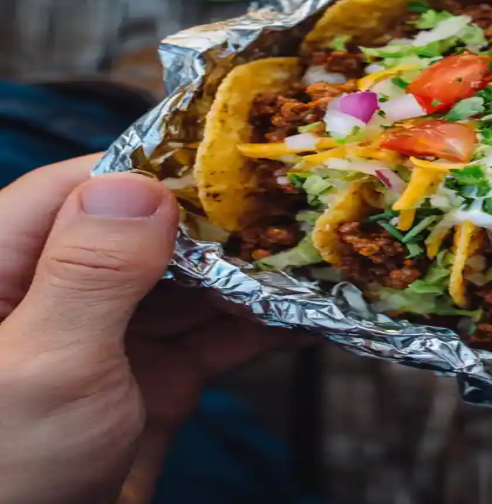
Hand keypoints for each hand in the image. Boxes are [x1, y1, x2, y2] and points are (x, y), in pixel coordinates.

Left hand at [0, 158, 299, 503]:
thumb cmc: (4, 476)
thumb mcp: (45, 366)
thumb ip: (91, 272)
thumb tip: (139, 183)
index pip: (78, 190)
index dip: (155, 171)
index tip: (233, 160)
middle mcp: (53, 298)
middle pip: (146, 234)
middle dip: (221, 221)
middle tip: (299, 206)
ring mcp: (104, 344)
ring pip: (188, 287)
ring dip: (251, 275)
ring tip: (320, 253)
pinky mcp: (147, 389)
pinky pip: (210, 343)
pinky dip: (259, 330)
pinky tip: (311, 316)